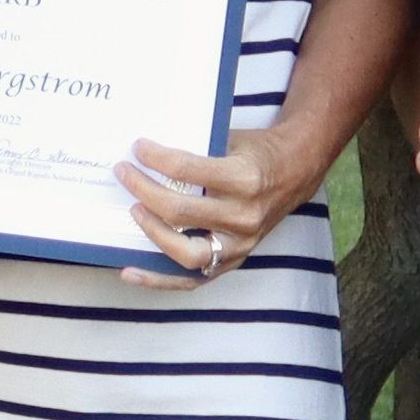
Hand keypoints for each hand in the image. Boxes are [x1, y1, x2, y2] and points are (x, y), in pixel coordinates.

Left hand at [117, 137, 302, 285]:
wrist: (295, 173)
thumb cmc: (257, 153)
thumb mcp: (232, 140)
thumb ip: (196, 150)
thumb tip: (145, 153)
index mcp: (244, 179)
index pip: (187, 170)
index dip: (156, 157)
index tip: (138, 148)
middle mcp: (244, 216)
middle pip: (180, 211)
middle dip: (144, 190)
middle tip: (124, 173)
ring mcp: (240, 244)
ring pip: (185, 252)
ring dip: (151, 232)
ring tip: (133, 211)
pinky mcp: (234, 261)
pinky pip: (192, 279)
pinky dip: (159, 279)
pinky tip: (131, 271)